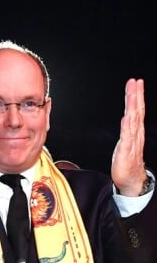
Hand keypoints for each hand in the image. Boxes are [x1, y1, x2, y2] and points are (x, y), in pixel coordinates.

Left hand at [111, 79, 146, 195]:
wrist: (131, 180)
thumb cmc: (127, 161)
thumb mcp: (125, 141)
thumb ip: (127, 129)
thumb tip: (127, 116)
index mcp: (134, 131)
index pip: (136, 110)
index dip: (136, 96)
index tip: (135, 82)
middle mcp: (135, 134)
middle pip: (136, 112)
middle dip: (136, 96)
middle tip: (135, 82)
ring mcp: (131, 142)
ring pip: (133, 121)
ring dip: (133, 107)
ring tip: (133, 94)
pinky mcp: (126, 152)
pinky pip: (126, 138)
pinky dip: (127, 127)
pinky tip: (127, 118)